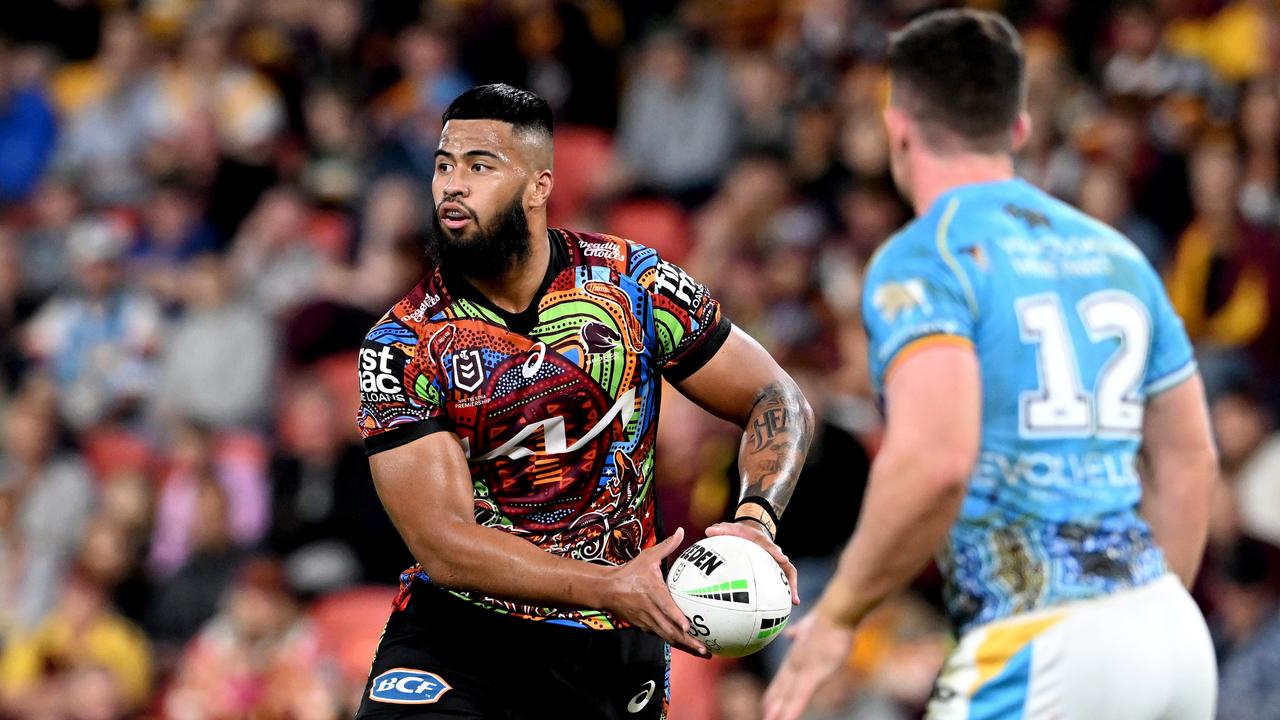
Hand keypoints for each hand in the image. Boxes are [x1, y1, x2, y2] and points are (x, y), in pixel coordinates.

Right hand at [601, 527, 708, 657]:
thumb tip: (682, 531)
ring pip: (668, 636)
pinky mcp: (644, 626)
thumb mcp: (647, 557)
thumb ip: (667, 546)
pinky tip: (689, 647)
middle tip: (705, 649)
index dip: (676, 617)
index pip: (665, 607)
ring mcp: (647, 620)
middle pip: (670, 629)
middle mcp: (651, 610)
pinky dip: (675, 642)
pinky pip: (662, 636)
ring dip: (685, 646)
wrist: (607, 590)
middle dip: (688, 641)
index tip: (688, 626)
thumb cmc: (630, 572)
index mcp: (653, 592)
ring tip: (703, 652)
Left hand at [706, 520, 799, 604]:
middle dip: (790, 577)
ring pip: (787, 574)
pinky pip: (779, 581)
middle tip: (793, 592)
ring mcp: (775, 562)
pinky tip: (783, 605)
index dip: (776, 551)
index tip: (782, 557)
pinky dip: (782, 592)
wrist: (753, 529)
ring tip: (794, 602)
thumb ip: (721, 530)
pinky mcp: (774, 569)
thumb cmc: (740, 532)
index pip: (770, 545)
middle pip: (785, 565)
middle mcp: (773, 553)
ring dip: (791, 587)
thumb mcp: (730, 528)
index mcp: (762, 542)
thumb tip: (708, 531)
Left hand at [763, 611, 855, 719]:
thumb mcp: (808, 627)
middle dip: (773, 705)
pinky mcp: (814, 674)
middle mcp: (797, 666)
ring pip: (788, 697)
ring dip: (779, 711)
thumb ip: (798, 633)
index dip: (774, 693)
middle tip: (763, 717)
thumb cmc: (827, 618)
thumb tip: (790, 634)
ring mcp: (804, 671)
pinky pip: (801, 696)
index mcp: (796, 658)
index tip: (765, 703)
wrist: (835, 612)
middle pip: (782, 690)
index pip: (782, 680)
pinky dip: (792, 710)